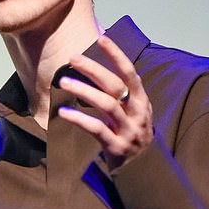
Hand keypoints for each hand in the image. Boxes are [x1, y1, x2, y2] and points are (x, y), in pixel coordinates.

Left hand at [57, 35, 152, 169]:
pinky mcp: (117, 147)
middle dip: (94, 69)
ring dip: (83, 90)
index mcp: (141, 101)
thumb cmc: (133, 135)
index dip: (117, 55)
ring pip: (106, 105)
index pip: (130, 73)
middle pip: (115, 85)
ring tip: (63, 82)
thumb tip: (99, 67)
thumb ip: (121, 94)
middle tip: (73, 58)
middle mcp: (137, 113)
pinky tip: (63, 112)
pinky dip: (79, 119)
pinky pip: (97, 129)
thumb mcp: (134, 112)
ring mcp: (128, 130)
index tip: (102, 38)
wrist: (144, 170)